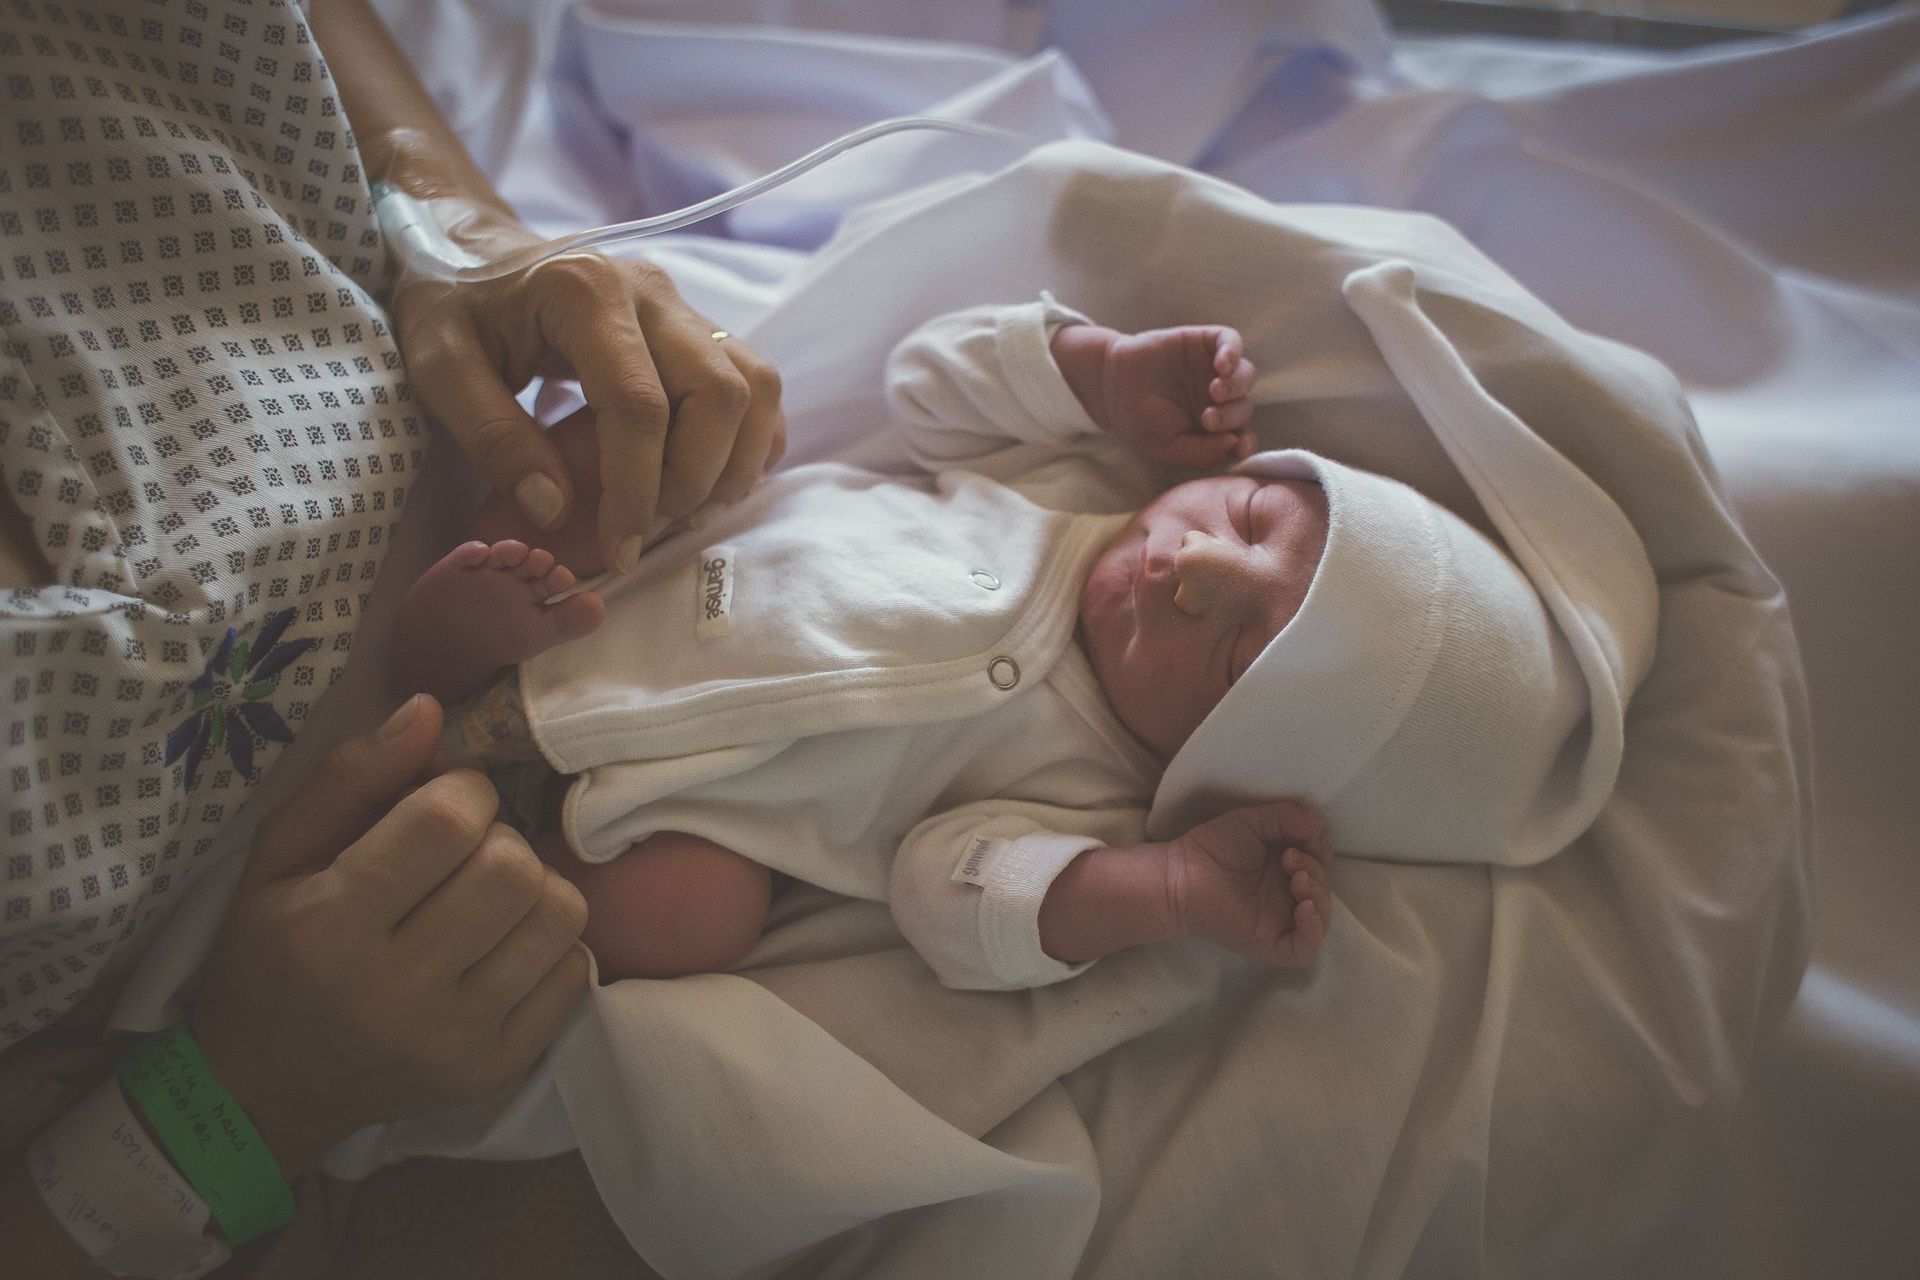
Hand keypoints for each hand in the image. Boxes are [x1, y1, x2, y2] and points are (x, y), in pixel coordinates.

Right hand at [188, 694, 590, 1175]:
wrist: (263, 1089)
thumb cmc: (271, 954)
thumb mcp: (278, 856)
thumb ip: (351, 777)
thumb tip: (431, 710)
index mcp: (331, 924)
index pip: (447, 822)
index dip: (464, 791)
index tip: (444, 804)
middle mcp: (396, 989)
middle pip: (513, 867)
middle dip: (498, 838)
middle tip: (463, 856)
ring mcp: (455, 1039)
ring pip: (559, 914)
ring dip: (533, 887)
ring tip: (487, 900)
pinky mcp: (497, 1071)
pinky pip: (575, 972)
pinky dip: (549, 944)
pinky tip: (502, 948)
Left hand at [393, 233, 784, 573]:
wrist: (473, 250)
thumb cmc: (452, 305)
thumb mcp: (440, 366)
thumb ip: (494, 436)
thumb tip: (557, 509)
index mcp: (584, 292)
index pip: (639, 404)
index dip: (637, 489)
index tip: (619, 548)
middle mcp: (651, 292)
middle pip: (720, 394)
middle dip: (696, 478)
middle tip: (649, 525)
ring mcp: (684, 306)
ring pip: (755, 387)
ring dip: (735, 461)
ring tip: (686, 508)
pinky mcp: (700, 326)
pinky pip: (757, 384)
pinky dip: (749, 440)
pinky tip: (710, 477)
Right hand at [1057, 323, 1256, 468]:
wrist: (1113, 384)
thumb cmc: (1141, 419)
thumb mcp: (1169, 447)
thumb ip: (1202, 453)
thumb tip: (1235, 443)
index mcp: (1214, 426)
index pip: (1243, 435)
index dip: (1248, 441)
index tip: (1239, 445)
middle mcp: (1219, 398)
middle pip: (1244, 406)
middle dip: (1232, 416)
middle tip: (1209, 419)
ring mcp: (1214, 369)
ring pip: (1245, 374)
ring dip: (1237, 385)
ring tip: (1216, 391)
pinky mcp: (1205, 342)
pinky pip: (1231, 341)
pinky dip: (1232, 352)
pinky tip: (1222, 365)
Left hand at [1163, 801, 1331, 967]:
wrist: (1182, 874)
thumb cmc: (1213, 847)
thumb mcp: (1253, 821)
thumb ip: (1286, 817)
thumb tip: (1319, 826)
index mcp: (1285, 870)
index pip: (1321, 864)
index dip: (1320, 851)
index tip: (1302, 839)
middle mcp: (1286, 897)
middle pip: (1323, 890)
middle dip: (1316, 872)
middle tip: (1289, 860)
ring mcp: (1280, 922)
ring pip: (1320, 920)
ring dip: (1319, 896)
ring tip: (1297, 879)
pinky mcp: (1270, 943)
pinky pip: (1304, 948)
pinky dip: (1313, 930)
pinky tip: (1305, 908)